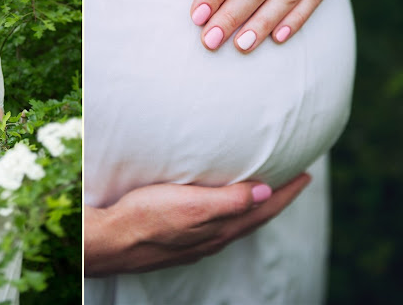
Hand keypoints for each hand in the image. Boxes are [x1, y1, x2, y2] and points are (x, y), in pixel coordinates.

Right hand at [84, 173, 310, 275]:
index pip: (263, 208)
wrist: (111, 241)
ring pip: (236, 222)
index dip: (286, 192)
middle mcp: (213, 237)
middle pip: (254, 217)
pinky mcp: (180, 238)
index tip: (305, 175)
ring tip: (262, 190)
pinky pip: (217, 225)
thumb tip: (264, 191)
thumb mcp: (191, 206)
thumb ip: (229, 201)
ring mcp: (196, 241)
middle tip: (292, 181)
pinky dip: (231, 213)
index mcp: (220, 228)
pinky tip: (221, 208)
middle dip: (275, 199)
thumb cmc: (147, 218)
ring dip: (254, 206)